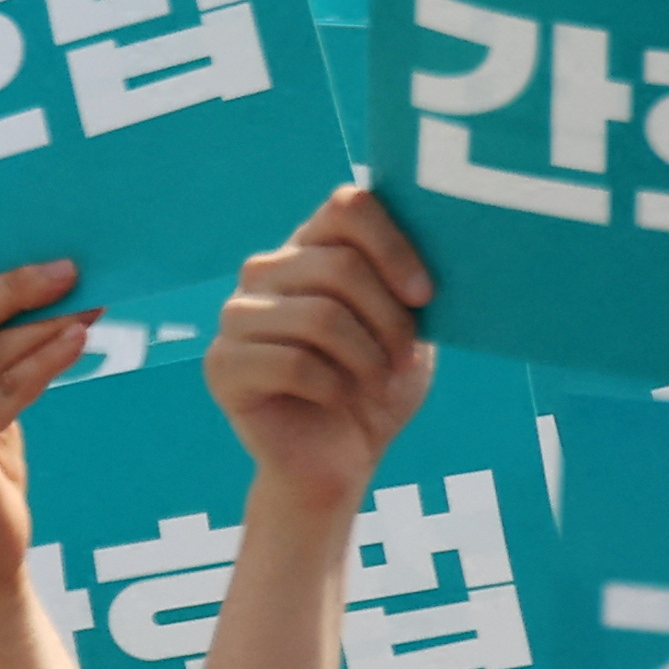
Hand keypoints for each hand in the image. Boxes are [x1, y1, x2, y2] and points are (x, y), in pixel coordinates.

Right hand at [207, 183, 438, 505]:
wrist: (337, 461)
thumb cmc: (376, 387)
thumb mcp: (409, 327)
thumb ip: (409, 282)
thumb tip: (446, 240)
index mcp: (311, 247)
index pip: (348, 207)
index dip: (394, 246)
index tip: (426, 296)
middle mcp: (266, 270)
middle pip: (340, 266)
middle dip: (389, 318)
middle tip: (404, 358)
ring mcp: (237, 315)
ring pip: (318, 315)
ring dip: (365, 357)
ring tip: (377, 383)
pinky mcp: (222, 365)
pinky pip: (291, 363)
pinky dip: (332, 387)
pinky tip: (336, 401)